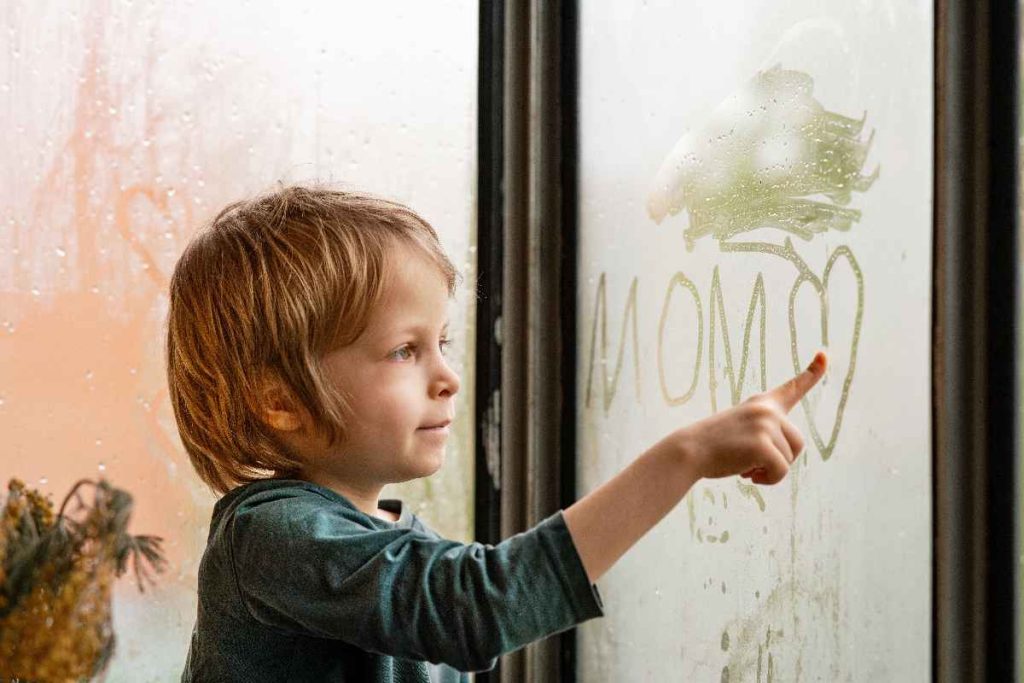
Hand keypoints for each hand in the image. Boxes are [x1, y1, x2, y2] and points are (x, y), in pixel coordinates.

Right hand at [674, 350, 826, 484]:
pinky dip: (768, 480)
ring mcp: (765, 425)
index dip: (813, 372)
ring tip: (744, 465)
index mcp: (762, 404)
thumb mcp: (743, 431)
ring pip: (788, 460)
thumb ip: (766, 434)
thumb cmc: (714, 446)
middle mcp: (767, 410)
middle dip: (779, 459)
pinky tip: (747, 475)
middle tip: (750, 460)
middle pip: (798, 444)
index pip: (793, 386)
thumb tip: (779, 458)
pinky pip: (781, 471)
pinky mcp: (763, 445)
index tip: (824, 355)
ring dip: (769, 470)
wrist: (690, 451)